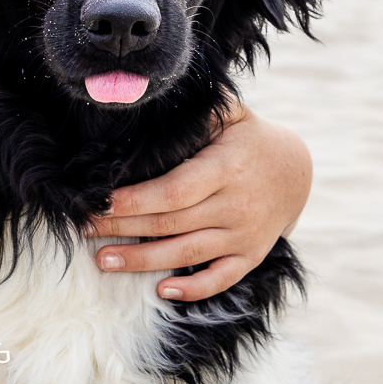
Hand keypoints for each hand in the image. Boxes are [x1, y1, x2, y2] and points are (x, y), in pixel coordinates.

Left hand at [83, 101, 310, 301]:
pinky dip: (194, 288)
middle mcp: (235, 205)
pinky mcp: (250, 256)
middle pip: (170, 223)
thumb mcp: (232, 114)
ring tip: (103, 260)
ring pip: (187, 253)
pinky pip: (221, 278)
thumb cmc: (250, 138)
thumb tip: (153, 93)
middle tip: (84, 229)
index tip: (97, 201)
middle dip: (123, 228)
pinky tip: (163, 291)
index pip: (172, 191)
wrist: (297, 171)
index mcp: (225, 169)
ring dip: (143, 261)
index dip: (133, 200)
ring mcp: (244, 235)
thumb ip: (199, 109)